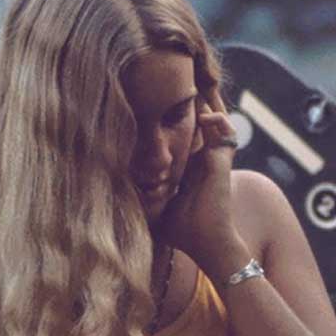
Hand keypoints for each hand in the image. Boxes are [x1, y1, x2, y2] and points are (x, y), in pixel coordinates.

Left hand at [155, 103, 248, 274]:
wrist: (208, 243)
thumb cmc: (184, 233)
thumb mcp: (155, 212)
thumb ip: (140, 201)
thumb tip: (109, 198)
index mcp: (187, 171)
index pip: (180, 141)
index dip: (170, 125)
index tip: (153, 110)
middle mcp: (201, 162)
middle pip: (196, 127)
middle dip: (186, 109)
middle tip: (171, 92)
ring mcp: (213, 160)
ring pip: (213, 124)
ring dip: (204, 108)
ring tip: (190, 93)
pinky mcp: (222, 161)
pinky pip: (225, 132)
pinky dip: (218, 119)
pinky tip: (203, 115)